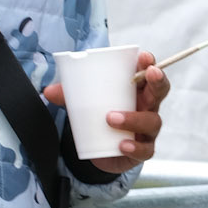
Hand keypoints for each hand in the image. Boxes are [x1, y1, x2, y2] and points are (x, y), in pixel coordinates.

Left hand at [43, 51, 169, 176]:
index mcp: (136, 90)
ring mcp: (147, 130)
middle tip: (149, 74)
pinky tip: (123, 145)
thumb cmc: (99, 117)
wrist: (101, 150)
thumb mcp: (84, 103)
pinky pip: (145, 149)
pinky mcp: (142, 150)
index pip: (148, 72)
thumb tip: (48, 91)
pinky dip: (135, 147)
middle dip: (157, 81)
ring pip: (152, 121)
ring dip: (134, 118)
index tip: (143, 57)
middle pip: (160, 92)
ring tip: (111, 117)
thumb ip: (68, 95)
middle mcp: (147, 107)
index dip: (149, 63)